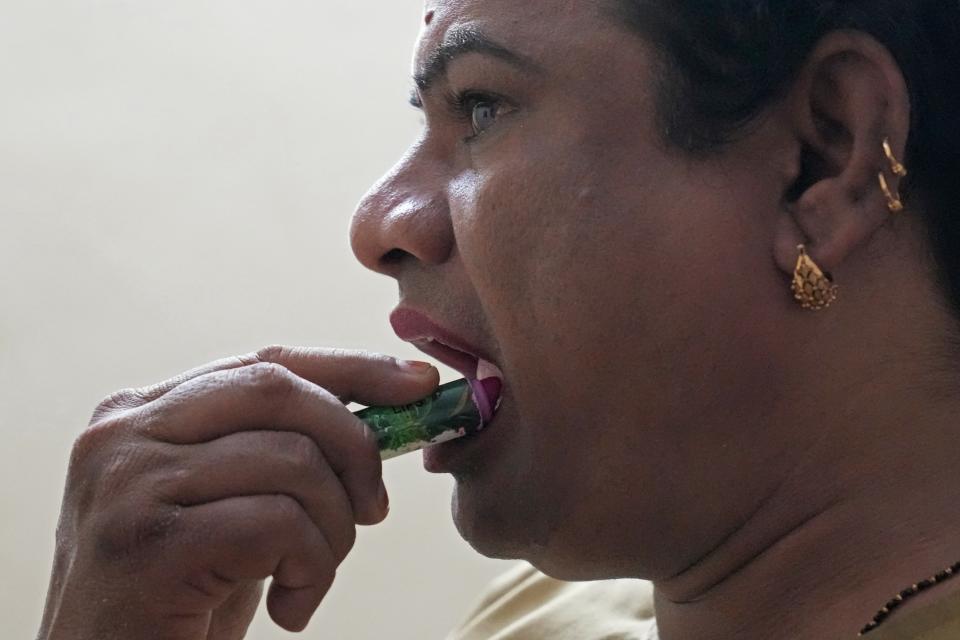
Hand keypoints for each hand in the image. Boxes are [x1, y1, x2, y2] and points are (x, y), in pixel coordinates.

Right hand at [37, 346, 438, 639]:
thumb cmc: (183, 595)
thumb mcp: (230, 504)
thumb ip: (279, 450)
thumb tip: (387, 406)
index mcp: (142, 411)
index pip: (266, 363)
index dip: (352, 368)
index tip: (418, 384)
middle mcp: (124, 433)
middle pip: (281, 392)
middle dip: (353, 444)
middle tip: (373, 507)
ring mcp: (128, 483)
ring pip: (292, 461)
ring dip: (334, 529)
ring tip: (312, 575)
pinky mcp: (147, 543)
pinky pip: (279, 524)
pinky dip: (312, 567)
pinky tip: (291, 607)